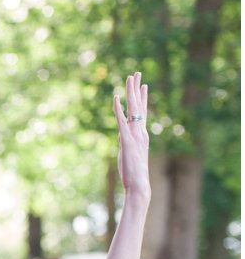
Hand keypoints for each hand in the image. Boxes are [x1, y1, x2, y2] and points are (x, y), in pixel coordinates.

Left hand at [113, 72, 150, 201]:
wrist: (138, 185)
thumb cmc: (133, 173)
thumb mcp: (128, 154)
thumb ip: (125, 142)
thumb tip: (121, 135)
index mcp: (141, 135)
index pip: (142, 113)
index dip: (142, 98)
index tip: (142, 85)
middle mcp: (140, 132)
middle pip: (139, 106)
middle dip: (137, 89)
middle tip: (136, 73)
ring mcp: (135, 136)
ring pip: (133, 109)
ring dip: (130, 92)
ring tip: (130, 77)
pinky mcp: (126, 141)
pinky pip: (122, 121)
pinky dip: (118, 109)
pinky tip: (116, 97)